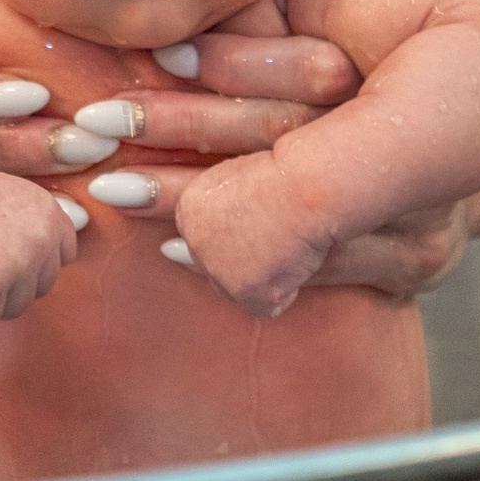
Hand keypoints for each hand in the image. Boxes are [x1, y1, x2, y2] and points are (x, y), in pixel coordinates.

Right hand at [0, 158, 79, 331]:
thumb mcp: (16, 203)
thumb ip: (35, 236)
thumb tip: (34, 284)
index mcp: (52, 218)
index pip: (62, 259)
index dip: (33, 263)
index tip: (8, 255)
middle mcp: (42, 242)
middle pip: (37, 289)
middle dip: (8, 285)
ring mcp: (18, 266)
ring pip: (12, 309)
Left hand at [167, 151, 330, 317]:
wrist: (312, 184)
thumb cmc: (286, 174)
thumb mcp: (238, 180)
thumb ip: (204, 211)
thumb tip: (167, 252)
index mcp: (190, 209)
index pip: (201, 240)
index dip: (234, 234)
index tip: (257, 222)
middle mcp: (195, 241)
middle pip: (214, 267)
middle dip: (240, 258)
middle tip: (273, 234)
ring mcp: (218, 268)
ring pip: (235, 288)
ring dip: (259, 276)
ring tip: (286, 247)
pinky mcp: (245, 291)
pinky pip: (264, 306)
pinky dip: (283, 294)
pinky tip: (297, 266)